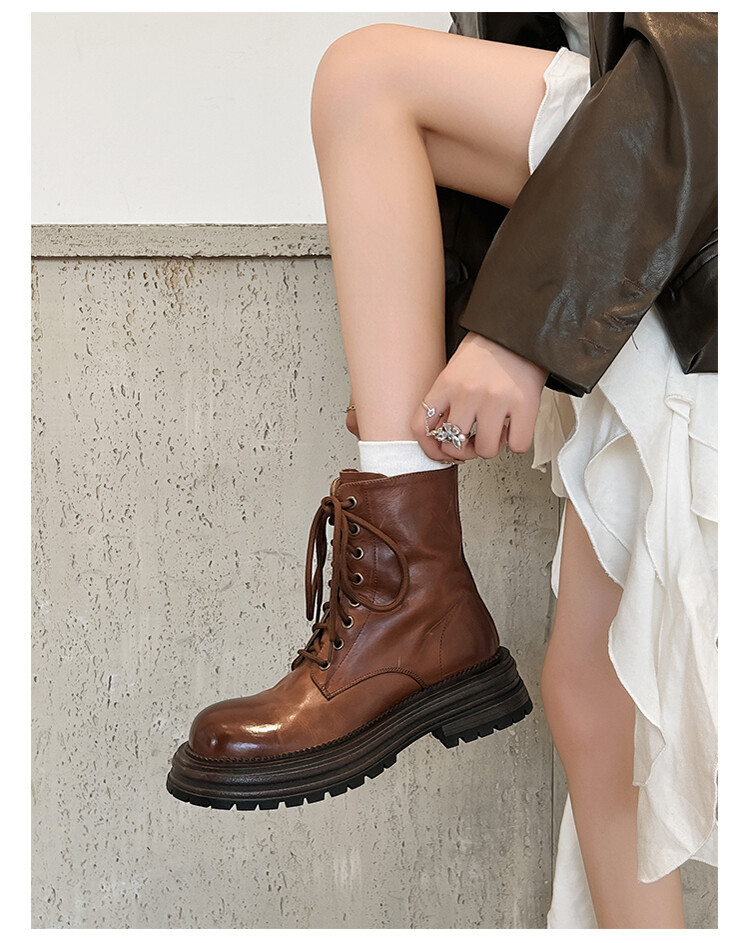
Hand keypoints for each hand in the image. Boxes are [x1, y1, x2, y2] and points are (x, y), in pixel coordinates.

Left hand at [411, 332, 547, 462]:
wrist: (520, 329)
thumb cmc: (488, 350)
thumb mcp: (455, 370)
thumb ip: (447, 401)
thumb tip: (445, 436)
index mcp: (446, 384)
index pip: (421, 426)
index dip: (429, 448)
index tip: (440, 451)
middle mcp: (467, 393)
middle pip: (454, 445)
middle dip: (465, 450)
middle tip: (474, 441)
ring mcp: (496, 400)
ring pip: (486, 451)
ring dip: (493, 447)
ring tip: (498, 431)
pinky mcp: (524, 404)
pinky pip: (517, 446)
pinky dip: (517, 443)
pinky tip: (515, 427)